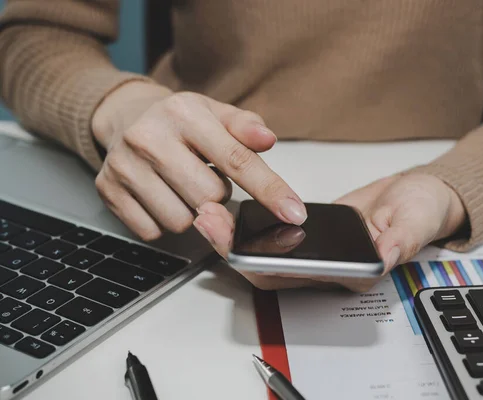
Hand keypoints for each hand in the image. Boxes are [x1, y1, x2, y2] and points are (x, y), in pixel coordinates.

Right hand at [92, 81, 306, 240]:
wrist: (126, 118)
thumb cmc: (180, 122)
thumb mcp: (216, 113)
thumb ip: (246, 126)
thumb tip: (267, 138)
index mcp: (183, 113)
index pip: (236, 159)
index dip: (269, 190)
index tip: (293, 212)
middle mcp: (149, 137)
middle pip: (209, 198)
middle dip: (218, 195)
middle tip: (206, 176)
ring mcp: (124, 166)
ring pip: (182, 221)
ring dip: (192, 211)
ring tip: (183, 185)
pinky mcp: (108, 191)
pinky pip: (153, 231)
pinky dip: (165, 221)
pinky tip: (162, 196)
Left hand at [233, 172, 465, 290]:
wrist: (416, 197)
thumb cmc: (419, 212)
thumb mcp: (416, 221)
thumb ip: (400, 242)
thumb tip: (382, 257)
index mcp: (347, 274)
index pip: (296, 279)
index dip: (261, 265)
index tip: (237, 245)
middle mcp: (325, 269)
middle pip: (269, 269)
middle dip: (233, 249)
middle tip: (209, 221)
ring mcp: (313, 251)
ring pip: (265, 252)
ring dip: (234, 236)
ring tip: (210, 212)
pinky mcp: (307, 232)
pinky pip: (273, 233)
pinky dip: (249, 223)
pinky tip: (231, 206)